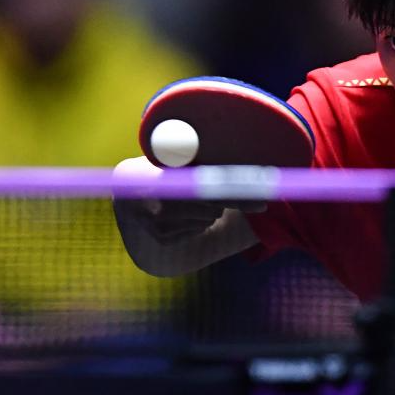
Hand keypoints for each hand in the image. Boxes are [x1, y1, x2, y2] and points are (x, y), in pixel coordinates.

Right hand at [112, 157, 265, 245]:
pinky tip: (182, 211)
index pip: (206, 188)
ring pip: (208, 218)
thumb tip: (241, 154)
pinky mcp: (162, 239)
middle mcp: (155, 204)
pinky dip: (198, 220)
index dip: (236, 194)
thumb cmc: (165, 165)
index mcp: (158, 176)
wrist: (130, 190)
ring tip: (189, 197)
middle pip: (211, 207)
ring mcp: (157, 225)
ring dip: (209, 208)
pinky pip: (199, 229)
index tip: (263, 202)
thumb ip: (199, 158)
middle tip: (219, 189)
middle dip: (221, 198)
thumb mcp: (177, 157)